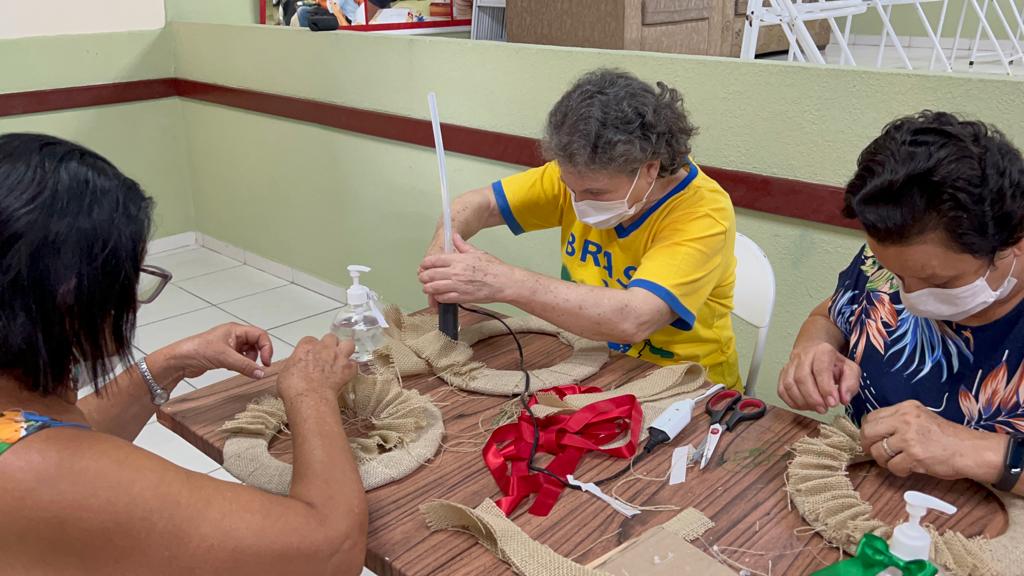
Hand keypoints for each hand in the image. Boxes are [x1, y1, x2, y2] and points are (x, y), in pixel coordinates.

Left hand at [157, 323, 273, 381]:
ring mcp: (229, 346)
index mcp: (235, 330)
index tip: (266, 362)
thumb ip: (245, 365)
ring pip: (249, 353)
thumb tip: (261, 372)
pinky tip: (232, 369)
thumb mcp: (225, 358)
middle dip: (258, 356)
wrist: (180, 360)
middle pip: (256, 344)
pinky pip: (240, 360)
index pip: (260, 335)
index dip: (267, 348)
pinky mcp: (224, 355)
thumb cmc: (196, 350)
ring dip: (249, 362)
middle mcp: (234, 336)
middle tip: (259, 367)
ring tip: (241, 367)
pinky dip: (241, 365)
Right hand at [277, 335, 356, 400]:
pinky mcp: (348, 369)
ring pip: (348, 344)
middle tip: (326, 356)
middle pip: (330, 338)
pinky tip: (346, 374)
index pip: (310, 340)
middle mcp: (324, 347)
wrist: (309, 398)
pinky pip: (354, 364)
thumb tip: (293, 368)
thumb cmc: (293, 387)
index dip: (311, 348)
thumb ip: (292, 364)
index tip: (309, 357)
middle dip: (329, 345)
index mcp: (307, 346)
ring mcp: (338, 357)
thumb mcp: (283, 372)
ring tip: (341, 359)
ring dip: (345, 350)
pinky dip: (351, 369)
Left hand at [418, 234, 516, 304]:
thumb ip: (463, 245)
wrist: (504, 282)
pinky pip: (443, 298)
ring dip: (428, 288)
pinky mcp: (461, 297)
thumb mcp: (477, 252)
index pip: (434, 260)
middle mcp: (455, 272)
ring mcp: (457, 285)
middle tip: (423, 278)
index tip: (423, 266)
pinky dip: (438, 297)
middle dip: (423, 277)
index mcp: (458, 259)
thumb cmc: (493, 268)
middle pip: (430, 275)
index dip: (425, 264)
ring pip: (433, 288)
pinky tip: (438, 296)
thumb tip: (455, 237)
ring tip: (427, 288)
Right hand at [778, 342, 860, 413]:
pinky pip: (782, 390)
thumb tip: (843, 399)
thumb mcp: (850, 370)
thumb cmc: (833, 364)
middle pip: (801, 377)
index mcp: (822, 351)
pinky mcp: (783, 374)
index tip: (833, 403)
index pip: (820, 369)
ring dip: (802, 401)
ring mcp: (790, 364)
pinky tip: (804, 405)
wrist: (816, 352)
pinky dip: (792, 401)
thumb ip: (850, 384)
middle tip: (823, 409)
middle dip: (812, 398)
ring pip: (789, 384)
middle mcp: (803, 356)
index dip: (826, 388)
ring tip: (815, 408)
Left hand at [860, 400, 1007, 481]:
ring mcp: (909, 438)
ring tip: (896, 462)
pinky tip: (909, 467)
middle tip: (876, 453)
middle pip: (869, 433)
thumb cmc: (946, 437)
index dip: (868, 431)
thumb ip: (898, 421)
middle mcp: (905, 419)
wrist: (970, 450)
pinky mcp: (915, 456)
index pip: (872, 417)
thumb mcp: (921, 418)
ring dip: (884, 461)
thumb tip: (874, 432)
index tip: (872, 440)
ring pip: (878, 452)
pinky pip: (893, 466)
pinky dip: (898, 470)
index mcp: (906, 408)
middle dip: (868, 446)